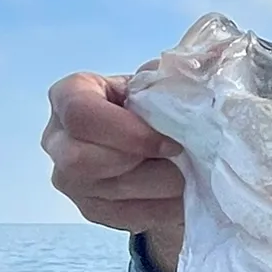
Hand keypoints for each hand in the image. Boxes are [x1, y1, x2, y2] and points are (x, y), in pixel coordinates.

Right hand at [42, 72, 185, 271]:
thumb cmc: (152, 110)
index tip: (170, 141)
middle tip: (181, 159)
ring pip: (112, 190)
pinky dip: (163, 207)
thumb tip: (213, 56)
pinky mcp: (91, 210)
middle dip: (143, 162)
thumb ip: (177, 72)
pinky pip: (127, 215)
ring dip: (162, 185)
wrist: (154, 149)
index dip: (128, 131)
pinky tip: (180, 194)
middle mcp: (57, 140)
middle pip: (83, 159)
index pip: (80, 113)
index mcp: (68, 97)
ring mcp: (70, 180)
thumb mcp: (159, 83)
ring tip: (189, 174)